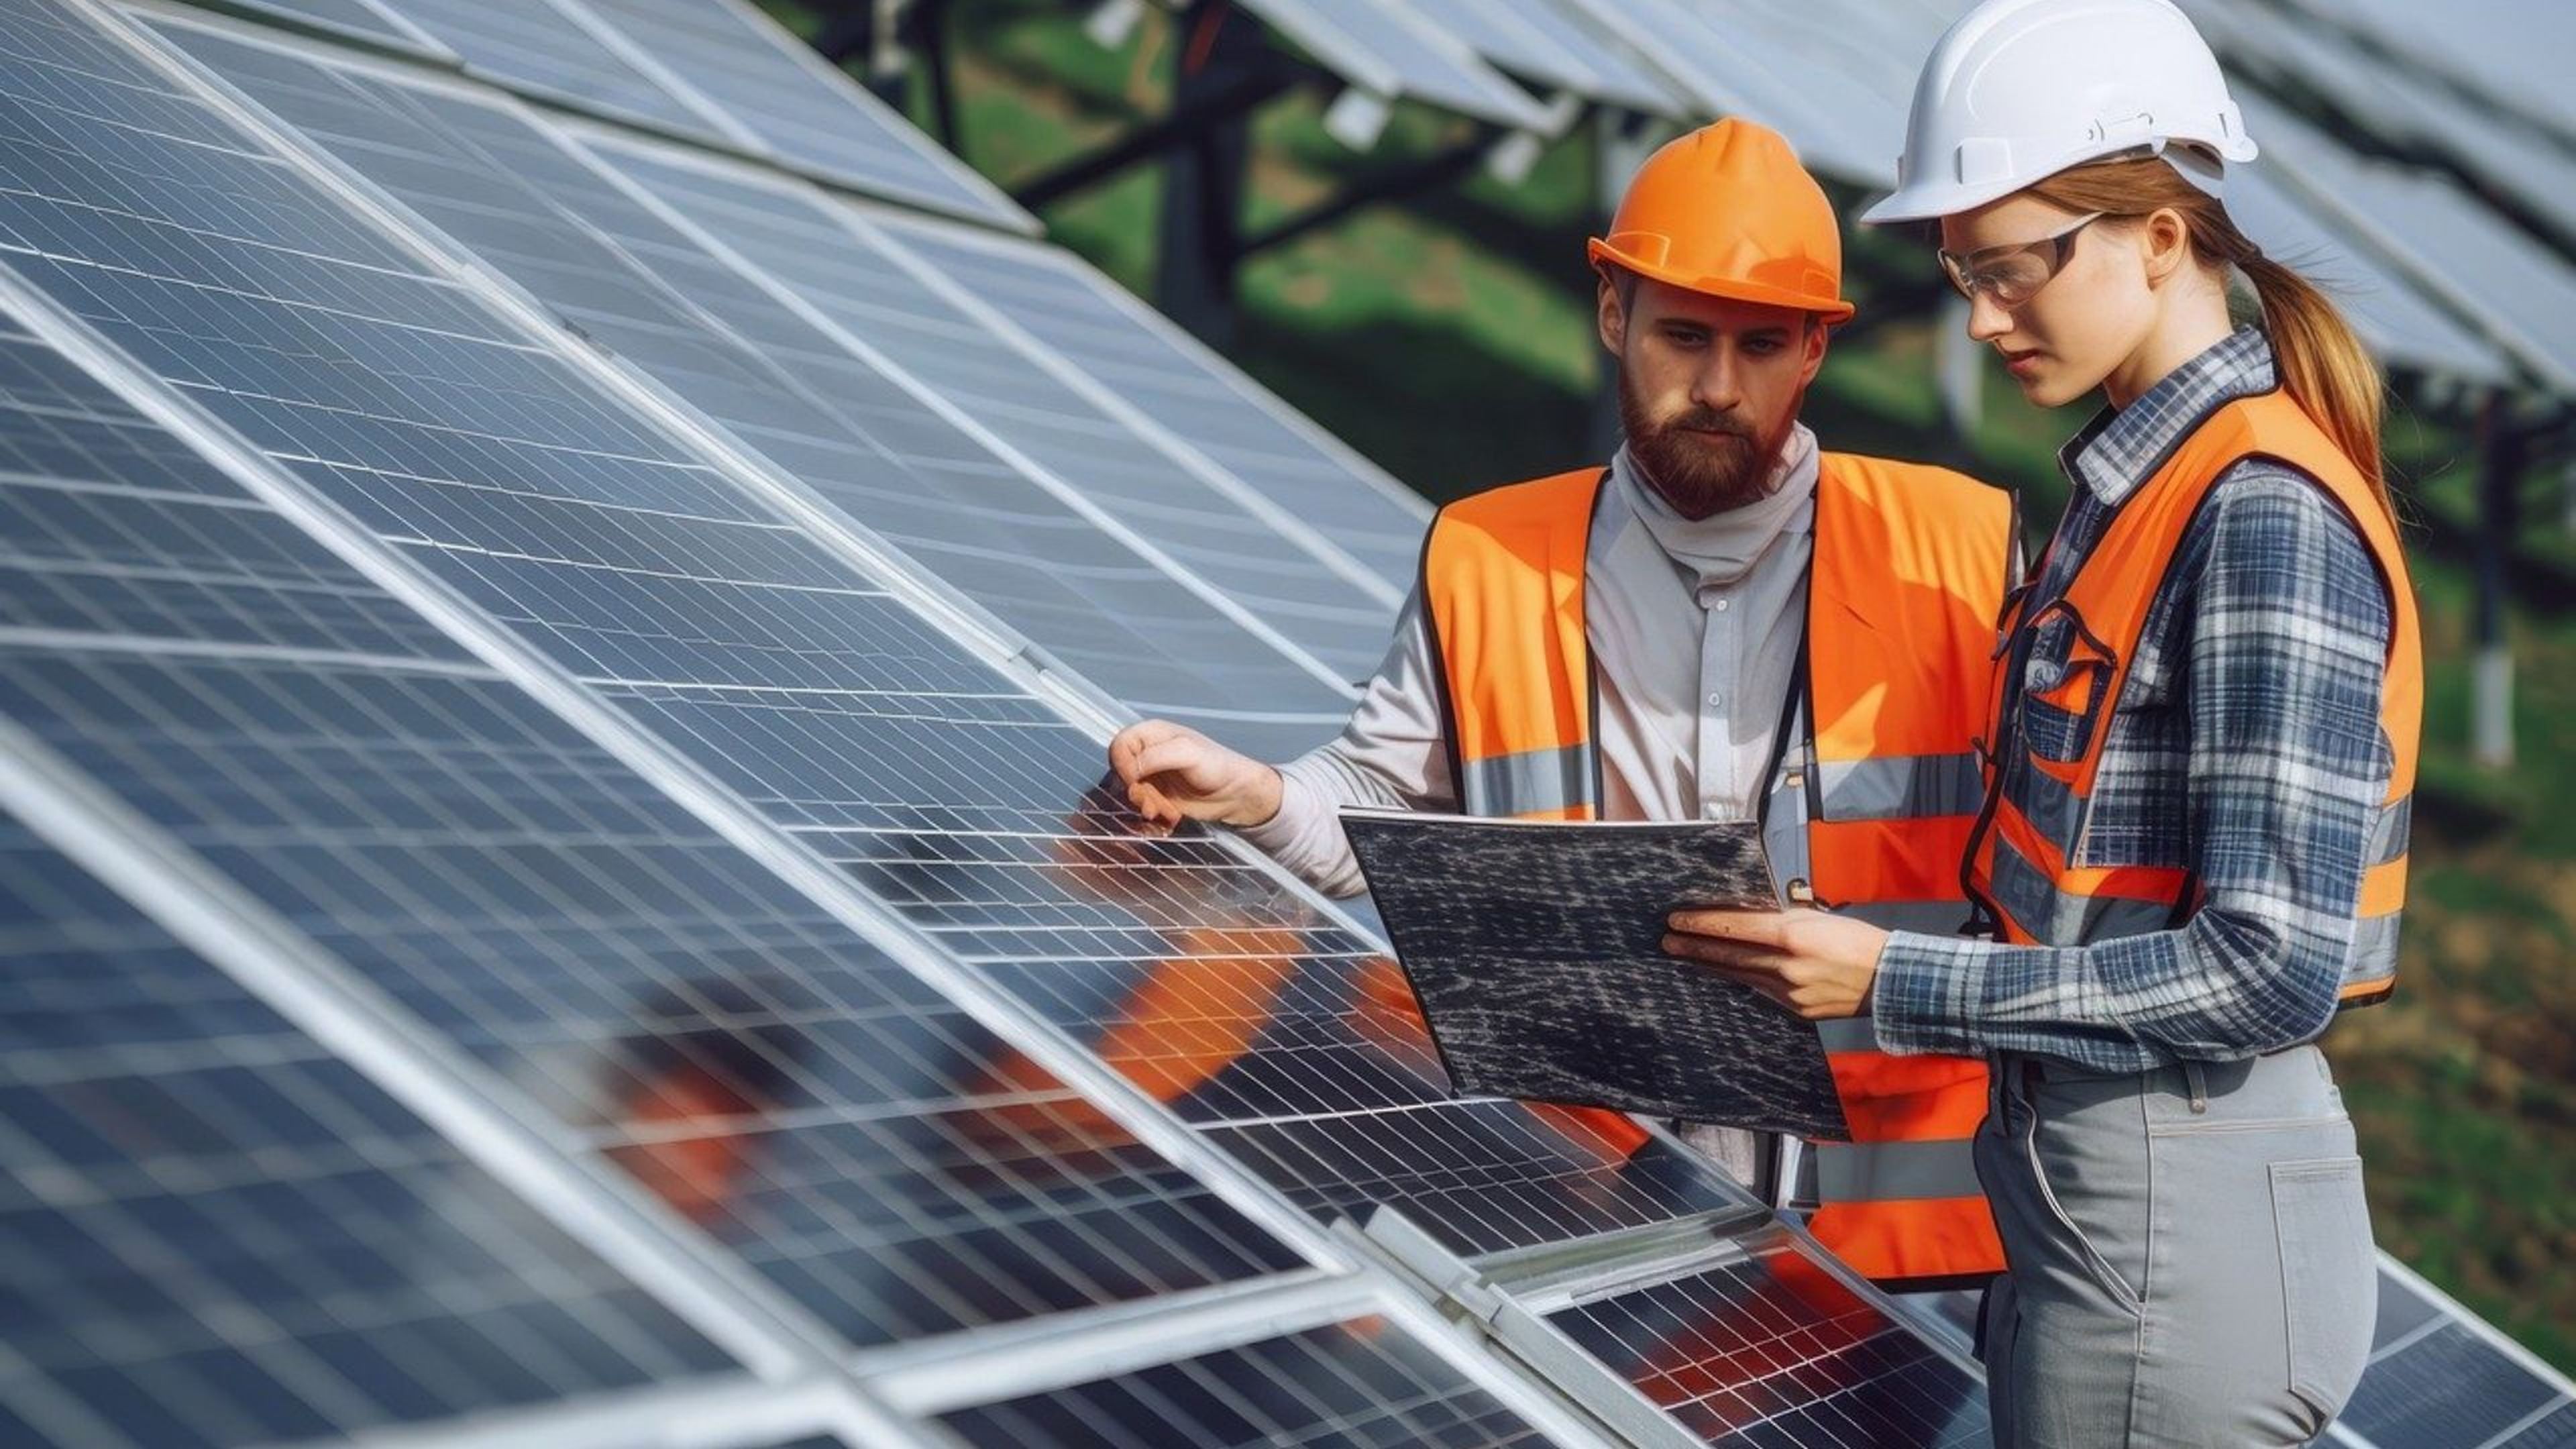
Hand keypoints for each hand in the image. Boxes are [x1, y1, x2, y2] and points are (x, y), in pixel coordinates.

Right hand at [1107, 720, 1283, 829]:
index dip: (1123, 766)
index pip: (1119, 746)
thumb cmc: (1217, 766)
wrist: (1236, 794)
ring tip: (1169, 812)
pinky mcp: (1158, 795)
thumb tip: (1131, 771)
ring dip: (1148, 807)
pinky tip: (1172, 816)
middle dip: (1138, 793)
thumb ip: (1155, 756)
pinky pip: (1142, 806)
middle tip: (1155, 805)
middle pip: (1121, 773)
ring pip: (1131, 793)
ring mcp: (1153, 775)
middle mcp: (1148, 753)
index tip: (1137, 781)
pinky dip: (1154, 814)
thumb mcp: (1187, 753)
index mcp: (1152, 734)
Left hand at [1662, 907, 1889, 1019]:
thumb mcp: (1818, 918)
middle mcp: (1786, 966)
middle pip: (1730, 954)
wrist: (1892, 978)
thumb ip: (1782, 920)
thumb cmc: (1858, 941)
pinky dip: (1742, 980)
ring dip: (1712, 964)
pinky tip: (1727, 974)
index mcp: (1792, 935)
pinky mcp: (1796, 1010)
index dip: (1703, 923)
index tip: (1677, 919)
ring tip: (1688, 956)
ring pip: (1741, 975)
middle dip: (1695, 947)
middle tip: (1667, 941)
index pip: (1735, 927)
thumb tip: (1749, 918)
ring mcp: (1790, 992)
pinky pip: (1761, 992)